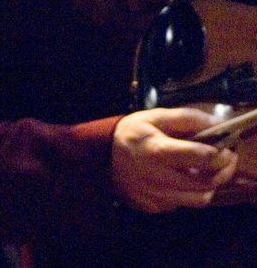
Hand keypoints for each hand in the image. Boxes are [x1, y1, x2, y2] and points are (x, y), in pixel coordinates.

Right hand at [110, 107, 238, 212]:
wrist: (97, 155)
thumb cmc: (130, 133)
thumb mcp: (154, 117)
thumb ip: (186, 118)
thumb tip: (216, 124)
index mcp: (157, 150)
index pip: (202, 157)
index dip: (220, 153)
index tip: (224, 148)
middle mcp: (155, 177)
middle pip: (206, 182)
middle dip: (223, 171)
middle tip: (225, 160)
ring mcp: (153, 195)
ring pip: (199, 199)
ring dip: (208, 185)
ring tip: (204, 172)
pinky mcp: (151, 206)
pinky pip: (181, 204)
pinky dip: (186, 193)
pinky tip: (179, 180)